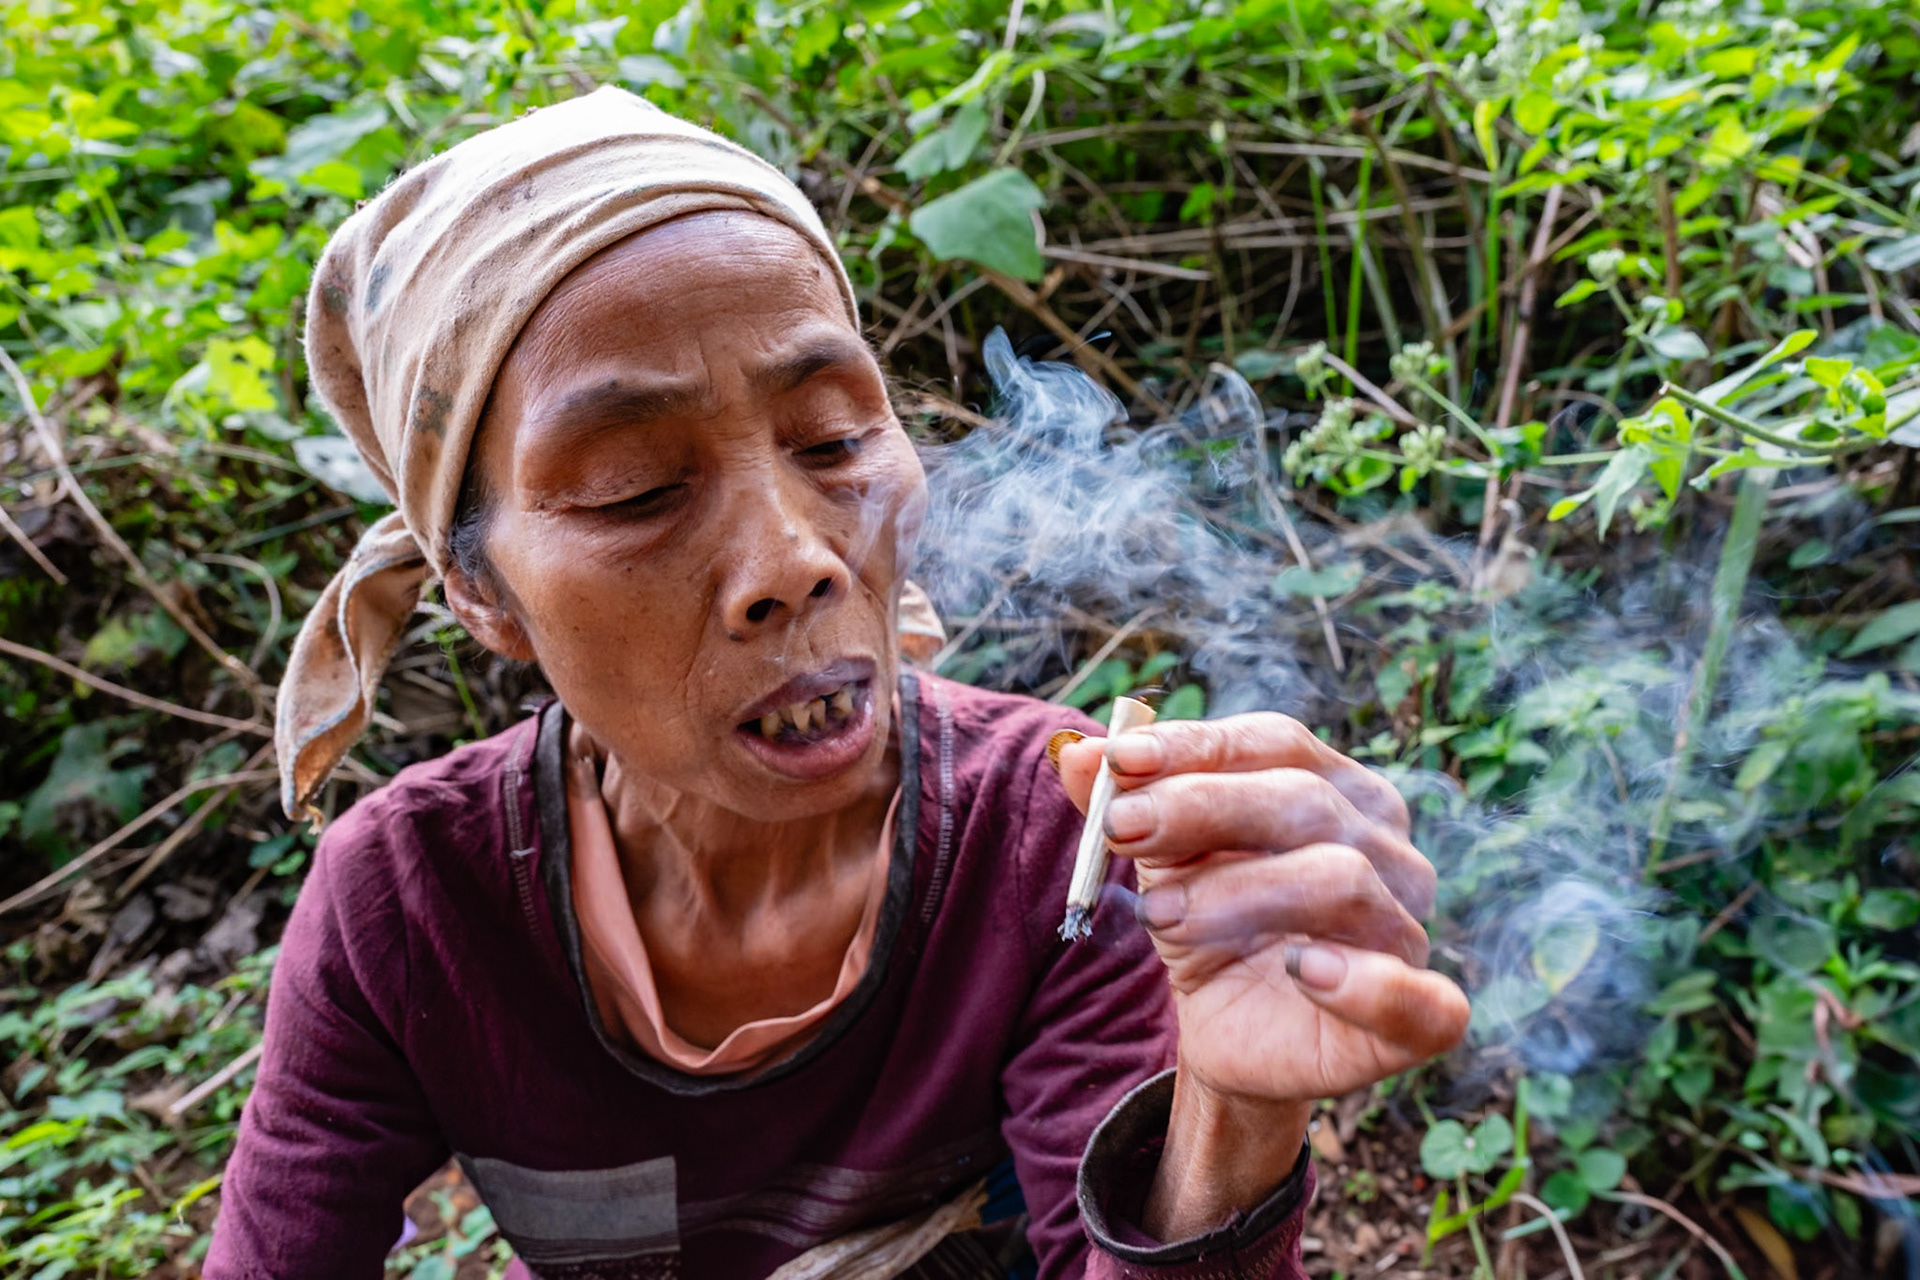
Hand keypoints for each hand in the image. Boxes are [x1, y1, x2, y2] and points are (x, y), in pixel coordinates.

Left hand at [1056, 712, 1468, 1110]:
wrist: (1227, 1031)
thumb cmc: (1207, 923)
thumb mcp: (1157, 857)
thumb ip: (1122, 803)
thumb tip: (1073, 753)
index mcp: (1336, 789)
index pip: (1278, 742)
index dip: (1198, 747)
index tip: (1118, 761)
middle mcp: (1386, 848)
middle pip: (1305, 800)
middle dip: (1201, 808)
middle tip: (1121, 830)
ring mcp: (1407, 930)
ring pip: (1341, 881)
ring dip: (1239, 892)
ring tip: (1160, 916)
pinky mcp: (1419, 1017)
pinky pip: (1422, 999)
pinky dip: (1366, 983)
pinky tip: (1304, 971)